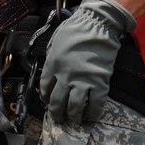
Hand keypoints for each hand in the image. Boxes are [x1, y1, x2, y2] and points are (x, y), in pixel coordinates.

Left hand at [39, 0, 135, 123]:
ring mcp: (82, 81)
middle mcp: (65, 76)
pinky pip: (95, 104)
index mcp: (53, 64)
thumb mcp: (55, 39)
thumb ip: (52, 54)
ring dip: (73, 116)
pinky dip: (93, 113)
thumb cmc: (76, 28)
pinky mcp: (100, 83)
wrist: (97, 25)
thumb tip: (51, 65)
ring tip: (74, 120)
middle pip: (58, 101)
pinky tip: (91, 116)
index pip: (45, 86)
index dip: (45, 96)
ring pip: (75, 107)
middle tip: (58, 118)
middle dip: (57, 113)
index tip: (47, 100)